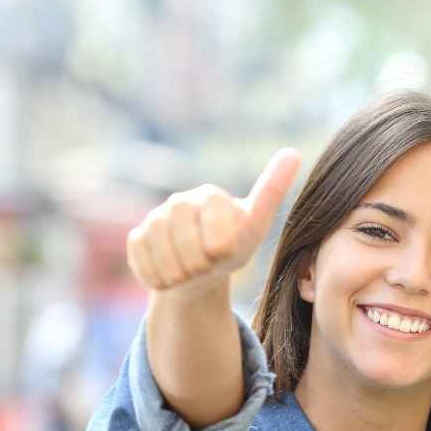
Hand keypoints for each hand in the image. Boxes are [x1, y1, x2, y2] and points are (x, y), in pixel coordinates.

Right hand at [126, 147, 301, 294]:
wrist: (201, 274)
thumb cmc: (232, 249)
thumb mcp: (255, 227)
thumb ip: (270, 193)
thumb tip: (293, 152)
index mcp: (211, 196)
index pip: (212, 217)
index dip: (218, 243)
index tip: (224, 252)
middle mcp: (180, 202)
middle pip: (183, 237)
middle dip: (198, 262)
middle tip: (207, 267)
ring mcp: (155, 218)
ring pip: (161, 252)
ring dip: (180, 273)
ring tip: (192, 273)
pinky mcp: (137, 238)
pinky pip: (143, 262)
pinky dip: (159, 278)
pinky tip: (171, 277)